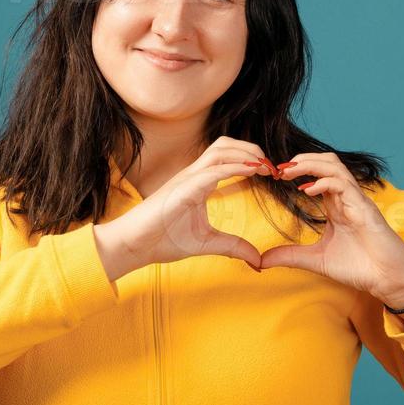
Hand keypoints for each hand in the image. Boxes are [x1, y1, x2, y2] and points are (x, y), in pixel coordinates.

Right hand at [94, 136, 273, 279]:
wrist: (132, 246)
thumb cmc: (161, 240)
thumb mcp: (207, 244)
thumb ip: (232, 247)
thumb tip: (257, 259)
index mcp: (197, 182)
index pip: (226, 157)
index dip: (250, 159)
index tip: (270, 173)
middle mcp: (192, 175)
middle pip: (224, 145)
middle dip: (251, 149)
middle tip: (271, 166)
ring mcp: (186, 179)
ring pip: (219, 150)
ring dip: (245, 154)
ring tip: (264, 165)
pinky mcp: (182, 188)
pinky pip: (212, 171)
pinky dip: (234, 167)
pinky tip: (252, 171)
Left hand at [257, 152, 403, 303]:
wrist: (387, 280)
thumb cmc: (359, 267)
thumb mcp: (315, 260)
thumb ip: (289, 256)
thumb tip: (260, 261)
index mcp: (336, 206)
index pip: (317, 175)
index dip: (297, 170)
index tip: (275, 175)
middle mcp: (346, 198)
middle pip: (327, 163)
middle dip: (302, 160)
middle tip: (279, 168)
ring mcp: (357, 201)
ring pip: (336, 167)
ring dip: (311, 164)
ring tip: (289, 170)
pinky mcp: (365, 209)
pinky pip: (345, 186)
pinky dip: (324, 183)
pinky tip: (307, 190)